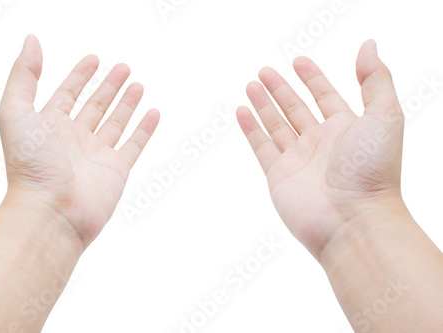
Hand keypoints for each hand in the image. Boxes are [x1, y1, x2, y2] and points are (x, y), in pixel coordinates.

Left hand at [0, 35, 158, 246]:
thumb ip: (23, 76)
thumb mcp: (15, 112)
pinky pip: (134, 145)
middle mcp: (74, 139)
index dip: (80, 75)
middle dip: (108, 86)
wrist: (52, 213)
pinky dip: (145, 129)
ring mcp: (97, 155)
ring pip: (115, 122)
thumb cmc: (31, 166)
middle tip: (123, 68)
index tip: (95, 58)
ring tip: (138, 84)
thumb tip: (32, 42)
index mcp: (49, 126)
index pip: (67, 93)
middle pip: (95, 106)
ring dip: (127, 103)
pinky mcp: (117, 170)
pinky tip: (153, 113)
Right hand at [237, 40, 404, 259]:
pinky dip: (251, 129)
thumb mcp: (385, 116)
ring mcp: (298, 160)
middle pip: (296, 109)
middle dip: (280, 89)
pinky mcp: (278, 176)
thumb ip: (376, 80)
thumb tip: (368, 46)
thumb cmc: (373, 172)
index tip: (298, 60)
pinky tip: (242, 111)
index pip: (325, 96)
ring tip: (251, 85)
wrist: (353, 222)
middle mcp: (321, 143)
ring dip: (263, 105)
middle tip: (264, 71)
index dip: (312, 77)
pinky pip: (261, 147)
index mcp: (346, 129)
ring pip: (276, 125)